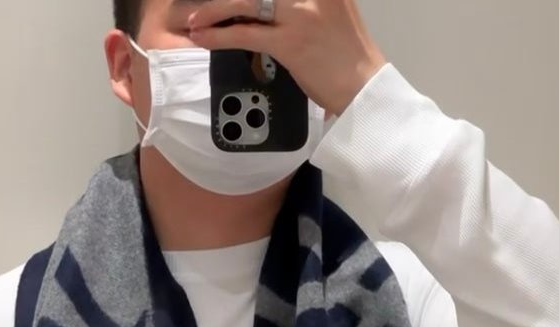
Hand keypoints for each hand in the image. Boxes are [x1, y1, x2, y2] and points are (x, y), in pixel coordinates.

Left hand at [186, 0, 386, 117]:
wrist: (364, 86)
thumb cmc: (345, 53)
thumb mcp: (330, 8)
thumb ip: (301, 0)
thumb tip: (264, 3)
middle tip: (200, 3)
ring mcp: (301, 14)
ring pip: (244, 2)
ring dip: (213, 10)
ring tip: (194, 19)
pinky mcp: (291, 42)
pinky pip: (245, 34)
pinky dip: (219, 36)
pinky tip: (203, 37)